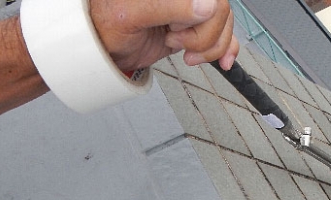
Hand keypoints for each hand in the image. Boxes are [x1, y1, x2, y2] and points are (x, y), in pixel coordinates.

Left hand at [89, 0, 238, 71]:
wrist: (104, 47)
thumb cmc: (107, 24)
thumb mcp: (132, 13)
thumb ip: (168, 6)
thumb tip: (206, 6)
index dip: (201, 18)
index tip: (175, 29)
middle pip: (221, 12)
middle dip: (202, 37)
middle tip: (173, 40)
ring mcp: (191, 10)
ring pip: (225, 26)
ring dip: (209, 48)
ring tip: (182, 51)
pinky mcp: (195, 28)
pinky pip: (225, 35)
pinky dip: (226, 50)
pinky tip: (223, 61)